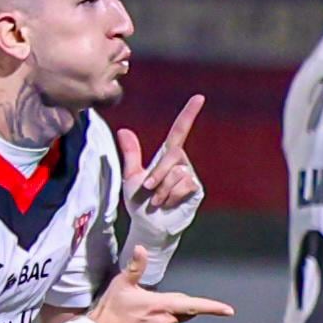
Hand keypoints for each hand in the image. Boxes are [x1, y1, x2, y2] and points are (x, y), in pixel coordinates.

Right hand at [87, 248, 232, 322]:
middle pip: (181, 313)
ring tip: (140, 322)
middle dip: (172, 308)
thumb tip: (141, 248)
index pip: (193, 305)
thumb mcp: (121, 284)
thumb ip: (136, 267)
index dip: (213, 307)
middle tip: (149, 306)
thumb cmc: (110, 310)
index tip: (228, 310)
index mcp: (160, 305)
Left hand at [115, 93, 204, 222]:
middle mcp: (181, 162)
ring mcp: (189, 175)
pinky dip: (170, 196)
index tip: (199, 97)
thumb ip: (131, 153)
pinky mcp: (195, 189)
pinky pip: (183, 185)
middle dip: (156, 175)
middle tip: (148, 190)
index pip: (180, 130)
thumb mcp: (131, 176)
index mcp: (167, 156)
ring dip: (162, 190)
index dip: (189, 113)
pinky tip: (167, 204)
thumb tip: (124, 130)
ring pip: (176, 174)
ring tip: (157, 200)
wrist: (148, 224)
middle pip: (171, 157)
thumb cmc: (140, 202)